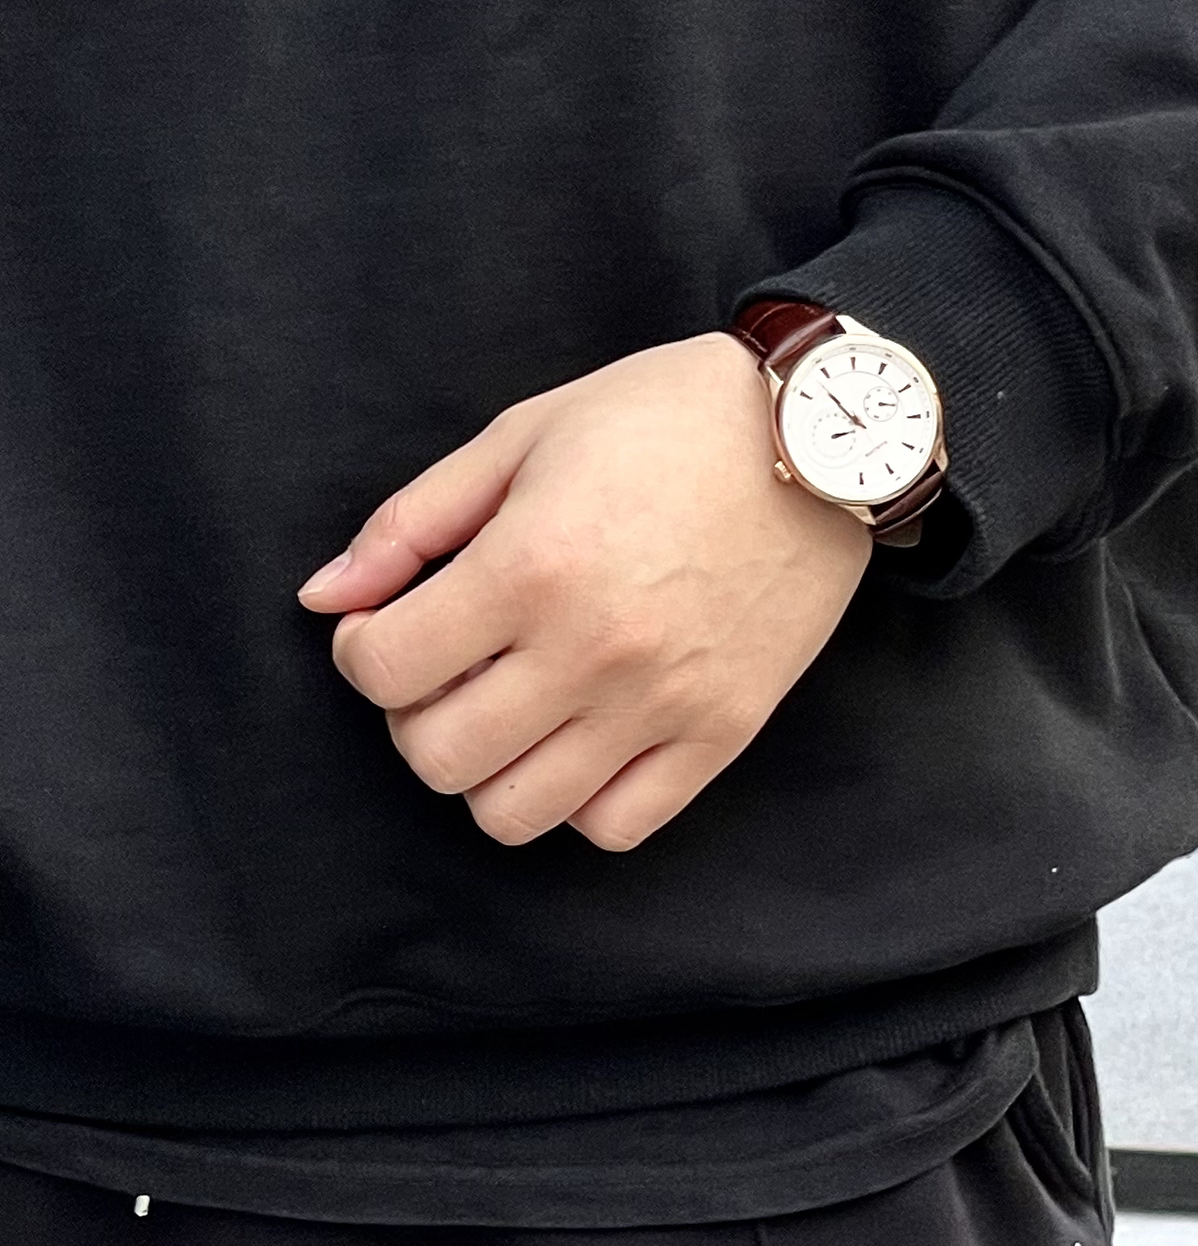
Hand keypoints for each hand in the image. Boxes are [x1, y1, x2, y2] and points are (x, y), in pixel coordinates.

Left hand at [298, 332, 869, 850]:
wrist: (823, 437)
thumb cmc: (669, 418)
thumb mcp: (524, 435)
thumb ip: (414, 521)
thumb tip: (326, 597)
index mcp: (530, 566)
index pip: (384, 669)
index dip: (362, 650)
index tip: (390, 624)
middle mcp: (590, 651)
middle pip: (437, 758)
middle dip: (415, 719)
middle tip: (445, 673)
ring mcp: (659, 705)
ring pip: (516, 813)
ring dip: (488, 771)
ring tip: (510, 713)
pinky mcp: (720, 735)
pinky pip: (616, 826)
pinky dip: (577, 802)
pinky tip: (579, 743)